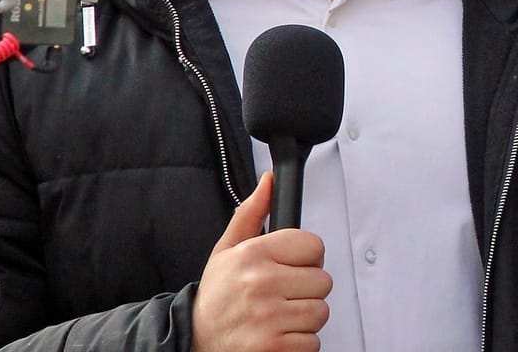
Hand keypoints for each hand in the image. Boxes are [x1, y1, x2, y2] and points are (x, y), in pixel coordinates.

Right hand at [192, 173, 333, 351]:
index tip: (291, 267)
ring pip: (320, 311)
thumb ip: (251, 214)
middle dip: (306, 290)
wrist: (195, 340)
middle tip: (282, 295)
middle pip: (322, 281)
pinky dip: (300, 342)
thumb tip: (268, 182)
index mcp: (253, 254)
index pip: (313, 246)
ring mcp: (269, 318)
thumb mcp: (227, 250)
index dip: (306, 258)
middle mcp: (261, 283)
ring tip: (279, 316)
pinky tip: (278, 334)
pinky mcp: (274, 347)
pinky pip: (312, 341)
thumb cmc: (216, 297)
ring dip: (304, 318)